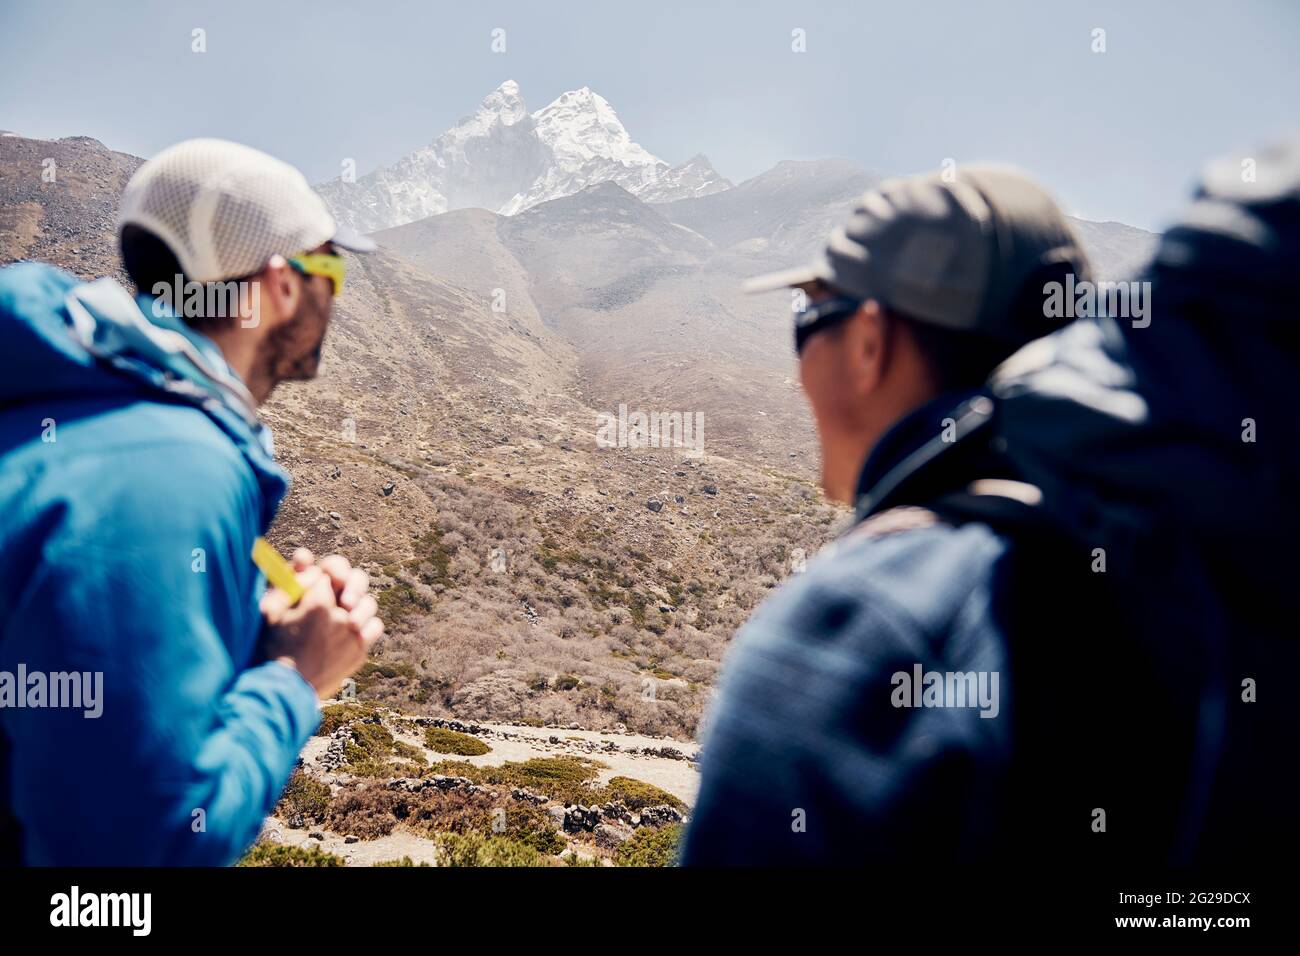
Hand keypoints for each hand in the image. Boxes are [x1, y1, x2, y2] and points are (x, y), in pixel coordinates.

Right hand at [261, 557, 382, 697]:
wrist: (285, 690)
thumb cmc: (272, 648)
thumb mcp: (270, 611)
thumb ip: (289, 582)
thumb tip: (308, 563)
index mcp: (317, 603)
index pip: (324, 575)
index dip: (317, 579)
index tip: (311, 588)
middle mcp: (340, 616)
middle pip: (353, 581)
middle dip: (343, 581)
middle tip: (333, 592)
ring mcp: (353, 634)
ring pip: (368, 603)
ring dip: (357, 602)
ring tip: (345, 609)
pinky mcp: (360, 650)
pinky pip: (374, 626)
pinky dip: (366, 624)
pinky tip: (352, 627)